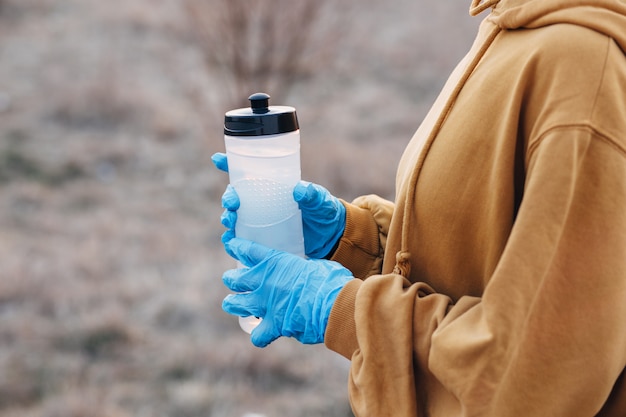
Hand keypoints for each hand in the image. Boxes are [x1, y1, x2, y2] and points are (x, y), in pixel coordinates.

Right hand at [212, 152, 345, 258]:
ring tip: (231, 222)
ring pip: (234, 219)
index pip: (246, 173)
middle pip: (235, 197)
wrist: (330, 237)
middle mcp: (261, 204)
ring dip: (228, 219)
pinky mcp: (262, 241)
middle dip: (228, 198)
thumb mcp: (320, 199)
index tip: (218, 159)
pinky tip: (231, 243)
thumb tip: (299, 190)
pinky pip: (241, 241)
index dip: (229, 164)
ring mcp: (260, 223)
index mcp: (271, 187)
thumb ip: (313, 194)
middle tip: (231, 203)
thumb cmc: (323, 211)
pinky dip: (232, 242)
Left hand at [221, 238, 352, 346]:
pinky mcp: (273, 326)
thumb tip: (309, 271)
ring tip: (231, 303)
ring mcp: (265, 305)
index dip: (236, 246)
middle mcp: (264, 282)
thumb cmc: (331, 281)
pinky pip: (257, 335)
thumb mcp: (317, 265)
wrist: (334, 304)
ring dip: (232, 303)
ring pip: (235, 304)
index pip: (247, 250)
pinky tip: (262, 335)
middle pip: (234, 279)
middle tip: (232, 279)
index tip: (231, 244)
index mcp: (275, 262)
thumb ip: (306, 267)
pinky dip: (259, 336)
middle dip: (231, 279)